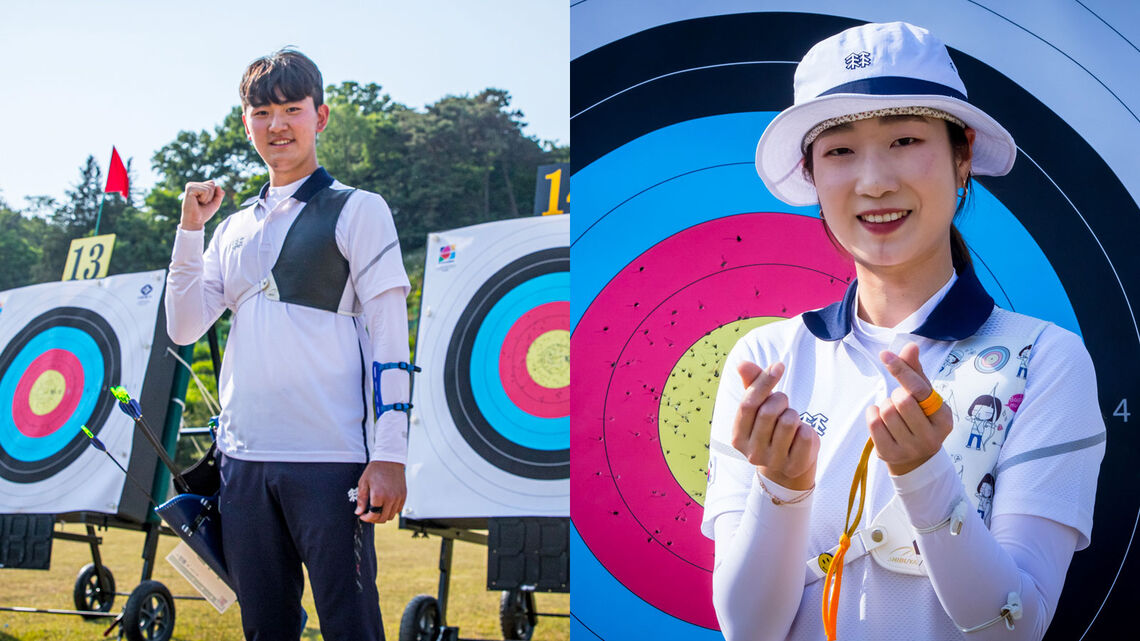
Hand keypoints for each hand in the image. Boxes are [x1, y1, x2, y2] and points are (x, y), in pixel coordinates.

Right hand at [180, 180, 223, 230]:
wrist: (195, 221)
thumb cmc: (203, 213)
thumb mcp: (215, 203)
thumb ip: (219, 194)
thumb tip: (219, 186)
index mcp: (197, 186)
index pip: (212, 183)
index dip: (213, 194)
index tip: (205, 201)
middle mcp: (193, 184)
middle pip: (212, 184)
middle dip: (211, 196)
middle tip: (202, 203)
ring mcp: (190, 186)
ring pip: (209, 188)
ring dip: (207, 198)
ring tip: (199, 203)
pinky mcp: (189, 189)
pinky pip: (205, 191)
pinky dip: (204, 199)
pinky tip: (196, 202)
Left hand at [354, 461, 406, 523]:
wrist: (389, 459)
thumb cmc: (376, 469)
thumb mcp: (363, 483)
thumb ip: (361, 499)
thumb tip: (359, 512)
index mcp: (379, 495)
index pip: (373, 515)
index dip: (366, 518)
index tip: (363, 516)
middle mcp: (390, 498)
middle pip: (383, 518)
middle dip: (374, 519)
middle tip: (369, 514)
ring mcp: (398, 497)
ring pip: (391, 516)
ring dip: (383, 515)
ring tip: (377, 510)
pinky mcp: (403, 495)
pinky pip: (398, 510)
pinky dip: (392, 511)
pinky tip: (385, 505)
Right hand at [732, 361, 819, 489]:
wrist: (788, 465)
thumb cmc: (772, 429)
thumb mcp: (760, 407)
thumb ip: (752, 385)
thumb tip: (742, 364)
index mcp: (738, 437)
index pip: (748, 404)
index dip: (764, 382)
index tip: (778, 366)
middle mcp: (752, 453)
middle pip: (768, 412)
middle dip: (780, 400)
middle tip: (783, 404)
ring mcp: (773, 462)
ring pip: (788, 422)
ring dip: (793, 414)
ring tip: (791, 422)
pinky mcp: (794, 465)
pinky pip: (805, 436)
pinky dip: (807, 430)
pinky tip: (800, 437)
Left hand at [867, 342, 953, 475]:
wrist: (915, 459)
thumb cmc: (919, 419)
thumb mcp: (923, 398)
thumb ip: (916, 372)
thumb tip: (910, 346)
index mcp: (944, 419)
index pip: (920, 390)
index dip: (901, 370)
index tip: (885, 355)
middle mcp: (931, 437)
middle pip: (901, 400)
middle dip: (895, 395)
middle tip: (899, 402)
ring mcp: (910, 449)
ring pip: (886, 411)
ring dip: (884, 406)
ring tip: (892, 414)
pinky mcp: (890, 455)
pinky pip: (873, 424)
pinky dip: (873, 415)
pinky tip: (880, 420)